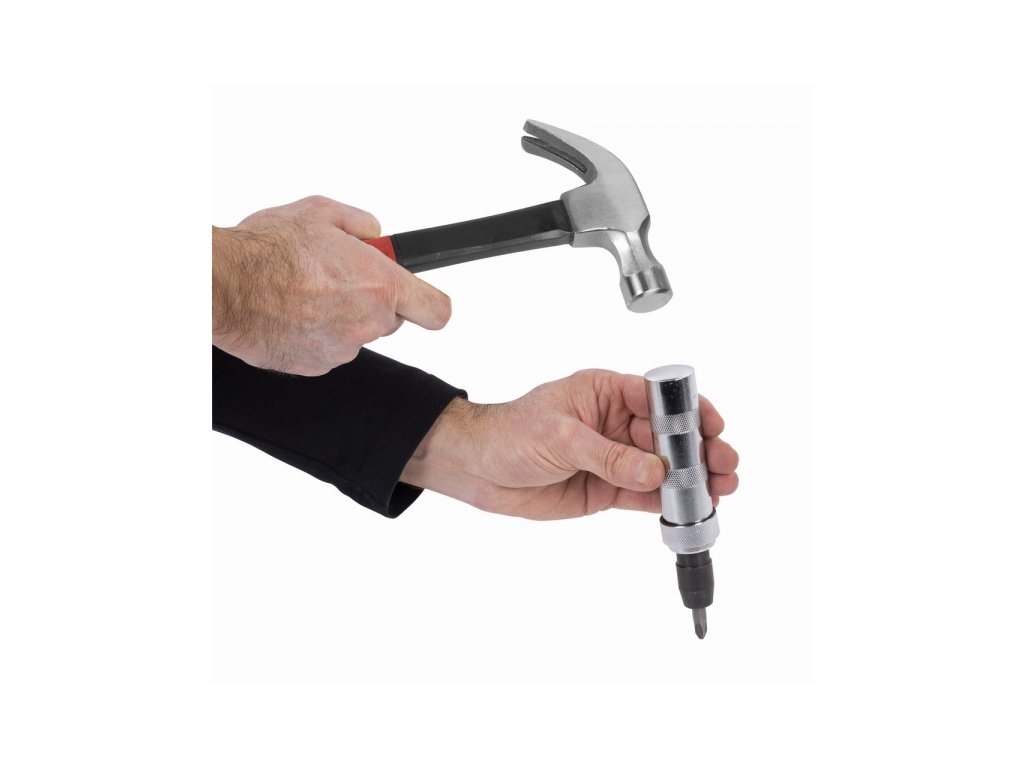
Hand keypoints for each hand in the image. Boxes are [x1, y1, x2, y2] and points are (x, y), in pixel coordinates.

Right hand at [213, 195, 451, 374]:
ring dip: (338, 316)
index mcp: (380, 285)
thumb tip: (375, 234)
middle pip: (389, 319)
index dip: (429, 304)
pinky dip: (313, 334)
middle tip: (336, 277)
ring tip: (301, 290)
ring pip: (354, 333)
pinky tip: (288, 311)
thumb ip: (362, 224)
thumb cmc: (267, 248)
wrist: (223, 285)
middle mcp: (367, 323)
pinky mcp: (314, 367)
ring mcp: (341, 350)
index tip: (420, 298)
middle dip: (371, 300)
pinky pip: (326, 349)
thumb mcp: (321, 212)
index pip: (435, 311)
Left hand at [400, 369, 739, 519]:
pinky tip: (690, 507)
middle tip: (725, 465)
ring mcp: (612, 457)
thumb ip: (609, 456)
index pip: (659, 397)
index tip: (712, 426)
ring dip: (692, 477)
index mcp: (605, 392)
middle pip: (669, 435)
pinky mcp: (605, 488)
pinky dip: (668, 503)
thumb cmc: (508, 433)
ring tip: (720, 489)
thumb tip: (653, 471)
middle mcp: (613, 423)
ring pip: (662, 467)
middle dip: (700, 449)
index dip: (690, 411)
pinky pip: (644, 495)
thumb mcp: (560, 438)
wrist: (475, 468)